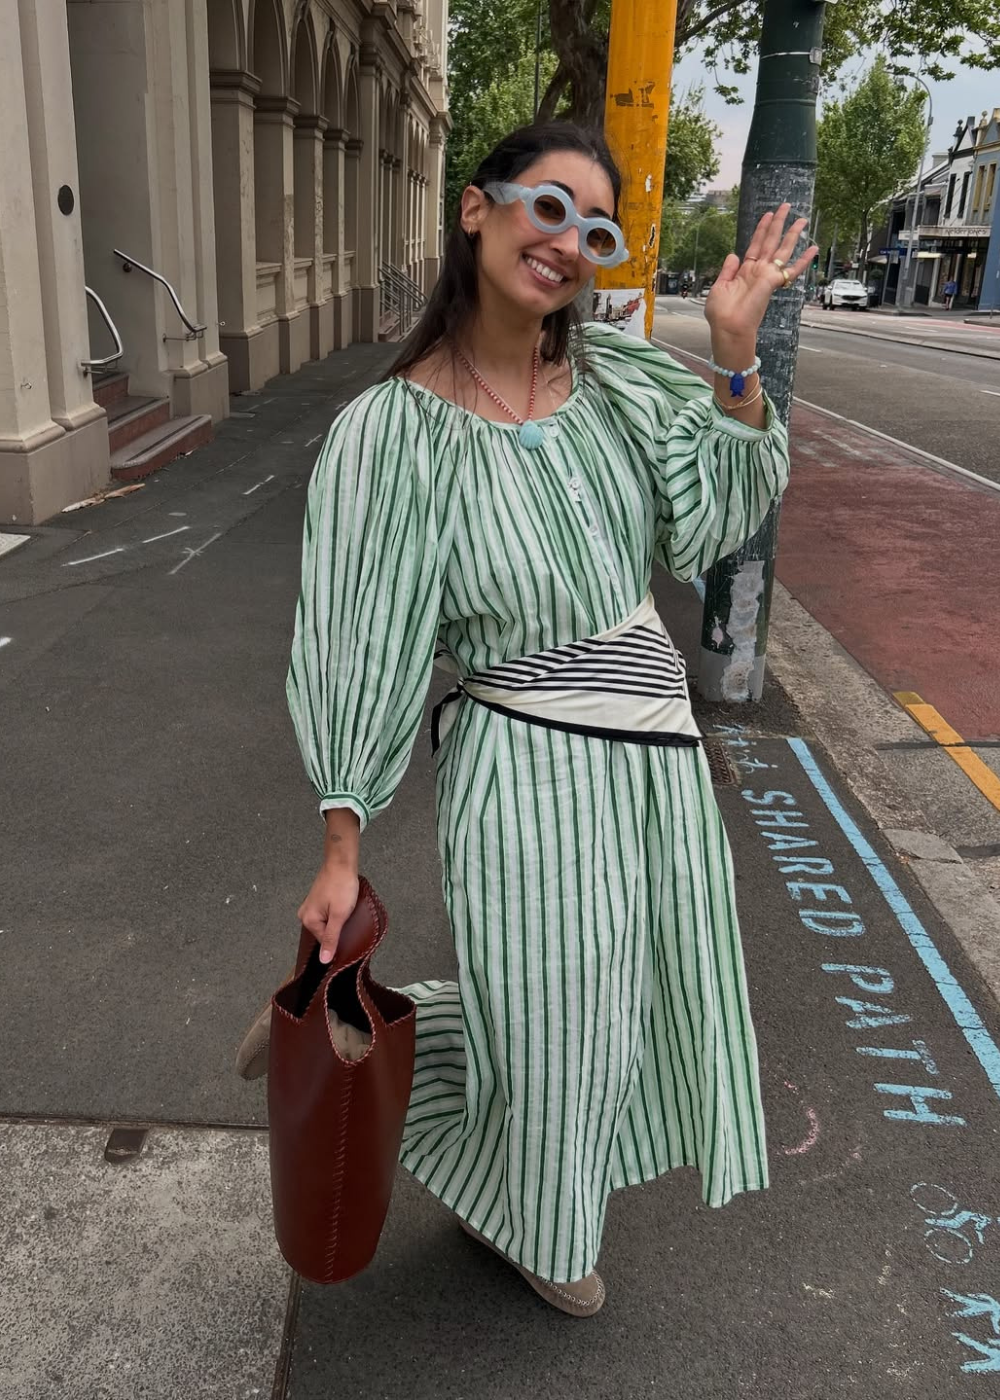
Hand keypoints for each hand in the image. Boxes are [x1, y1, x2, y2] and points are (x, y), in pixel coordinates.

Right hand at [297, 863, 359, 964]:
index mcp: (308, 920)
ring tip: (347, 912)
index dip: (340, 939)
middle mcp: (305, 914)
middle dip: (338, 929)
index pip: (325, 942)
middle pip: (325, 932)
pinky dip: (336, 914)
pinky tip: (344, 908)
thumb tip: (324, 960)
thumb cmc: (341, 886)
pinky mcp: (317, 900)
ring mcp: (310, 906)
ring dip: (338, 921)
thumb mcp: (339, 915)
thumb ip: (332, 938)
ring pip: (327, 923)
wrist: (341, 863)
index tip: (350, 933)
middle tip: (350, 920)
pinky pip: (327, 915)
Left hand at [705, 204, 818, 344]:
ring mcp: (766, 276)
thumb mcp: (719, 287)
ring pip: (782, 249)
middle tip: (785, 206)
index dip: (761, 229)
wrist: (727, 328)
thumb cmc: (721, 314)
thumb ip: (727, 270)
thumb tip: (733, 254)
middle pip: (771, 241)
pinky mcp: (772, 282)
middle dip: (778, 223)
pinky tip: (813, 249)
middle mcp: (758, 271)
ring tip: (801, 219)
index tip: (767, 215)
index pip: (756, 245)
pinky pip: (792, 270)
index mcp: (745, 271)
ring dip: (792, 233)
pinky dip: (804, 260)